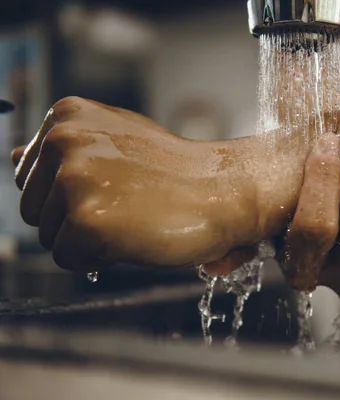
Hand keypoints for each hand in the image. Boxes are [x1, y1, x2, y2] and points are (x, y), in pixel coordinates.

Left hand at [12, 97, 263, 270]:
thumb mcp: (117, 142)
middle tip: (128, 207)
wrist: (227, 190)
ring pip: (50, 238)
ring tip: (135, 219)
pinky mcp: (86, 220)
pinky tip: (136, 236)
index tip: (116, 189)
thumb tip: (13, 154)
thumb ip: (65, 149)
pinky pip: (69, 260)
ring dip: (90, 239)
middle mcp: (63, 139)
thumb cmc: (178, 172)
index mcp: (67, 115)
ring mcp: (73, 179)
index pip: (31, 178)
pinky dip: (101, 259)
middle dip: (75, 220)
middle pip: (34, 210)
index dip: (72, 196)